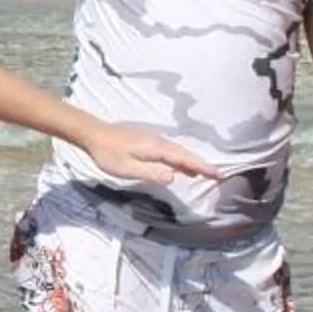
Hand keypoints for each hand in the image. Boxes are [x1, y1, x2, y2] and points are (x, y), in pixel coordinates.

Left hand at [81, 124, 221, 188]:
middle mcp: (159, 142)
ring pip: (179, 152)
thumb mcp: (127, 168)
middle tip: (218, 175)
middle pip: (186, 154)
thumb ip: (151, 173)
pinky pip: (171, 151)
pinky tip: (179, 167)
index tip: (219, 175)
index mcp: (157, 149)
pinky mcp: (147, 142)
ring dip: (192, 162)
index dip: (203, 167)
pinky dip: (181, 159)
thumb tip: (174, 177)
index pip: (185, 159)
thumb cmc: (108, 153)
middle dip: (203, 165)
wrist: (93, 133)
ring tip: (204, 173)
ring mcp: (154, 140)